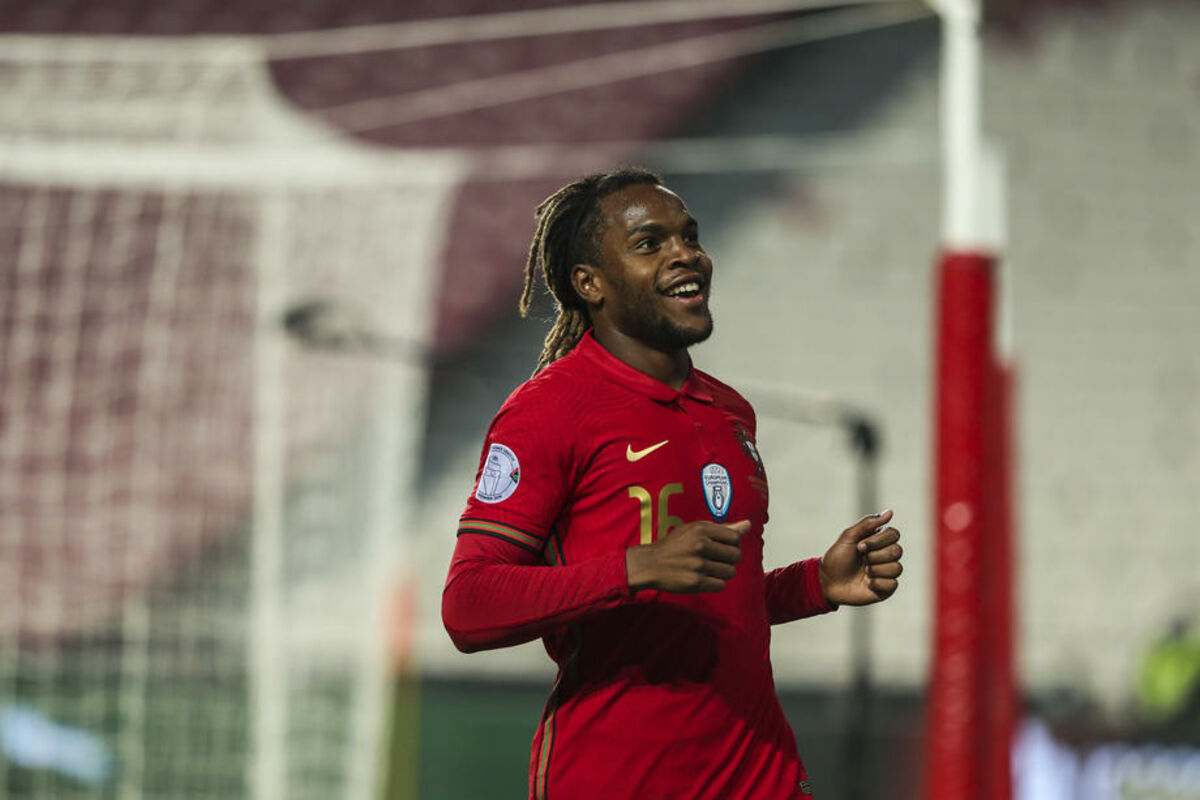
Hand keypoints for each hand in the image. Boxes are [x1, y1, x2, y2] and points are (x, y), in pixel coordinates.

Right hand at [625, 519, 748, 592]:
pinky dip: (715, 583)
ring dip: (722, 572)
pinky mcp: (696, 583)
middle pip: (736, 555)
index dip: (731, 543)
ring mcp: (698, 565)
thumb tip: (748, 525)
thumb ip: (722, 528)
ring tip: (709, 569)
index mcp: (701, 530)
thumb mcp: (695, 530)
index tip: (721, 546)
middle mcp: (701, 546)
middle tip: (715, 558)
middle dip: (729, 558)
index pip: (735, 537)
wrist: (650, 564)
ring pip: (730, 572)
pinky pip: (720, 585)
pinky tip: (704, 578)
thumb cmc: (674, 545)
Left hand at [818, 510, 902, 605]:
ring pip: (897, 568)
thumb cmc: (837, 558)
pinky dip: (878, 583)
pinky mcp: (885, 589)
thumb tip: (890, 512)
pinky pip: (893, 584)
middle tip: (862, 559)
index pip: (894, 534)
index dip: (878, 540)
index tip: (860, 546)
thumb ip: (868, 523)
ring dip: (876, 569)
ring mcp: (886, 572)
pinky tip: (867, 583)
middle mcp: (885, 555)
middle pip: (897, 551)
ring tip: (863, 572)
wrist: (827, 582)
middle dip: (875, 555)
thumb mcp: (848, 537)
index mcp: (878, 541)